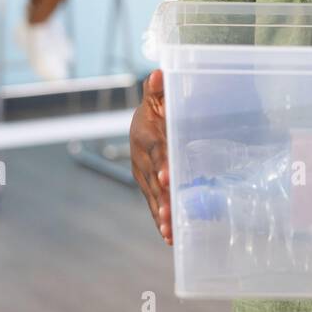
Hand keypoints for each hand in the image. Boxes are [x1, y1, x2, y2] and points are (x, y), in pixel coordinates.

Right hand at [130, 70, 171, 244]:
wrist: (142, 121)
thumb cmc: (157, 106)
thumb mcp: (158, 95)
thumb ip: (158, 88)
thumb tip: (159, 73)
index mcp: (146, 135)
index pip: (156, 150)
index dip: (161, 164)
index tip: (167, 177)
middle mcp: (142, 158)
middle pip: (152, 180)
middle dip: (161, 198)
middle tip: (169, 215)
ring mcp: (143, 174)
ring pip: (152, 196)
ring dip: (160, 214)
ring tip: (169, 232)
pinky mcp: (147, 185)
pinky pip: (153, 203)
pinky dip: (160, 219)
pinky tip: (169, 237)